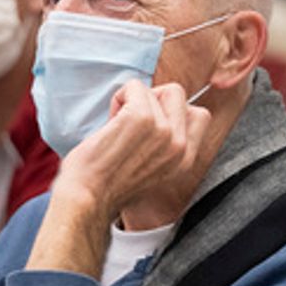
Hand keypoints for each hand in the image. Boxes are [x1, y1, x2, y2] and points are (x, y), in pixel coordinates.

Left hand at [53, 80, 212, 223]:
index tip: (149, 124)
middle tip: (132, 120)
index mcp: (185, 160)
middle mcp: (179, 146)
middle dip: (152, 99)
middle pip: (177, 94)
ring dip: (131, 101)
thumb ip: (164, 148)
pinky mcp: (140, 119)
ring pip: (154, 90)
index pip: (199, 115)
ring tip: (117, 126)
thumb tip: (160, 115)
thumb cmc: (107, 186)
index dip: (172, 110)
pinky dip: (119, 97)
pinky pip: (135, 86)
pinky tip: (110, 122)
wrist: (87, 199)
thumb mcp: (151, 173)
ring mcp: (163, 131)